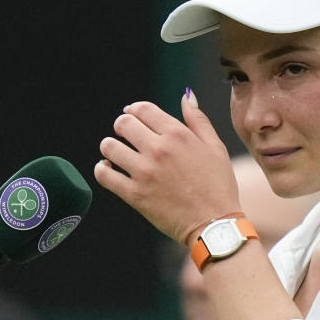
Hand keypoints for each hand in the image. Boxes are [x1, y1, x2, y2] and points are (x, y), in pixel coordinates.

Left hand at [95, 89, 239, 246]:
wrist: (214, 224)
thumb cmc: (218, 186)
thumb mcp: (216, 147)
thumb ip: (198, 120)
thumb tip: (186, 95)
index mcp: (178, 135)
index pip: (143, 109)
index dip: (133, 110)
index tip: (131, 115)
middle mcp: (159, 150)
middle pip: (123, 124)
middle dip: (121, 126)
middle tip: (124, 135)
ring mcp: (144, 172)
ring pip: (109, 147)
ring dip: (109, 147)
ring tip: (115, 153)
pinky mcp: (135, 195)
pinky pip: (105, 176)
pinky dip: (101, 170)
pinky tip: (107, 169)